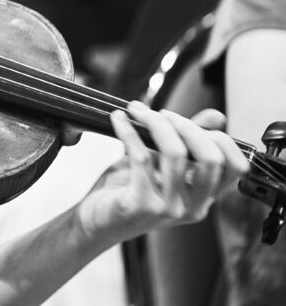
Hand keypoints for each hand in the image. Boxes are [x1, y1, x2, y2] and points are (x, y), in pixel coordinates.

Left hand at [77, 101, 249, 244]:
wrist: (95, 220)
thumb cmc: (129, 189)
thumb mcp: (161, 164)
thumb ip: (186, 142)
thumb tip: (216, 116)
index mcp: (204, 198)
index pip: (235, 167)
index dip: (216, 137)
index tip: (184, 121)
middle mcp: (193, 208)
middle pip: (209, 158)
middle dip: (186, 126)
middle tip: (160, 113)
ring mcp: (169, 209)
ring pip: (176, 154)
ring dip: (155, 123)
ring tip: (137, 111)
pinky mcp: (141, 204)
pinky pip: (141, 157)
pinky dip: (129, 131)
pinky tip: (118, 119)